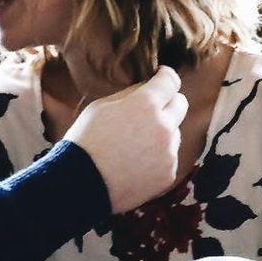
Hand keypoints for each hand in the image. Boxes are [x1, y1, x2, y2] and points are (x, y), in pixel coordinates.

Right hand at [62, 66, 185, 212]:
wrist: (81, 184)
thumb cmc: (86, 141)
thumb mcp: (101, 107)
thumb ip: (129, 95)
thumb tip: (147, 88)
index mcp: (146, 104)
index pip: (170, 81)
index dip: (165, 76)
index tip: (161, 77)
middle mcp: (164, 126)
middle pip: (181, 104)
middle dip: (168, 102)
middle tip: (151, 110)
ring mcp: (168, 152)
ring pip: (174, 134)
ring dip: (162, 133)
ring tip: (135, 146)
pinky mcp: (168, 174)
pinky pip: (169, 158)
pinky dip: (157, 158)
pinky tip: (135, 164)